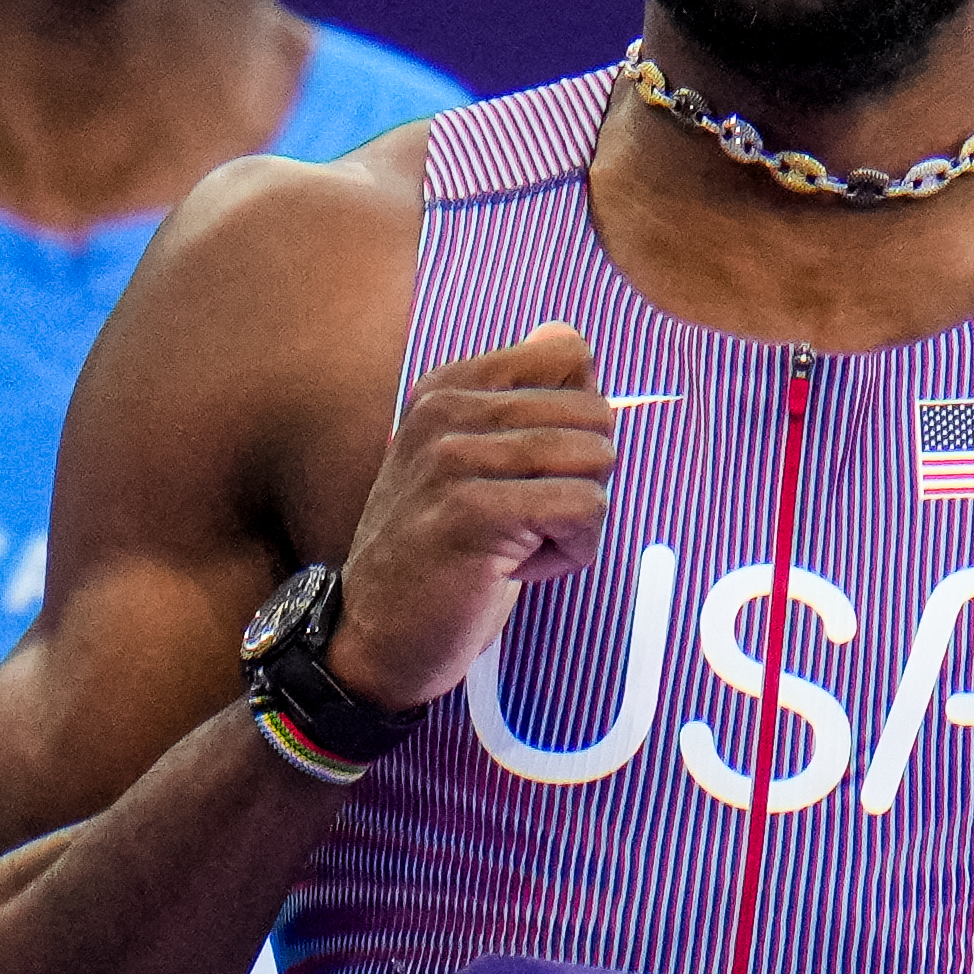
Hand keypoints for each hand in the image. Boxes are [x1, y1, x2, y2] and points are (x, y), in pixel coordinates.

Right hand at [321, 323, 619, 708]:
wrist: (377, 637)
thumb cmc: (441, 555)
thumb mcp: (474, 462)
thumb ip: (519, 401)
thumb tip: (567, 336)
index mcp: (448, 387)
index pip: (567, 353)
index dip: (577, 422)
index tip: (531, 472)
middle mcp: (446, 410)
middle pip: (594, 412)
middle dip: (583, 477)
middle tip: (528, 518)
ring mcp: (454, 458)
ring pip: (595, 460)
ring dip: (577, 521)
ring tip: (519, 544)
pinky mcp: (473, 511)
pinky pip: (584, 509)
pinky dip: (571, 552)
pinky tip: (518, 567)